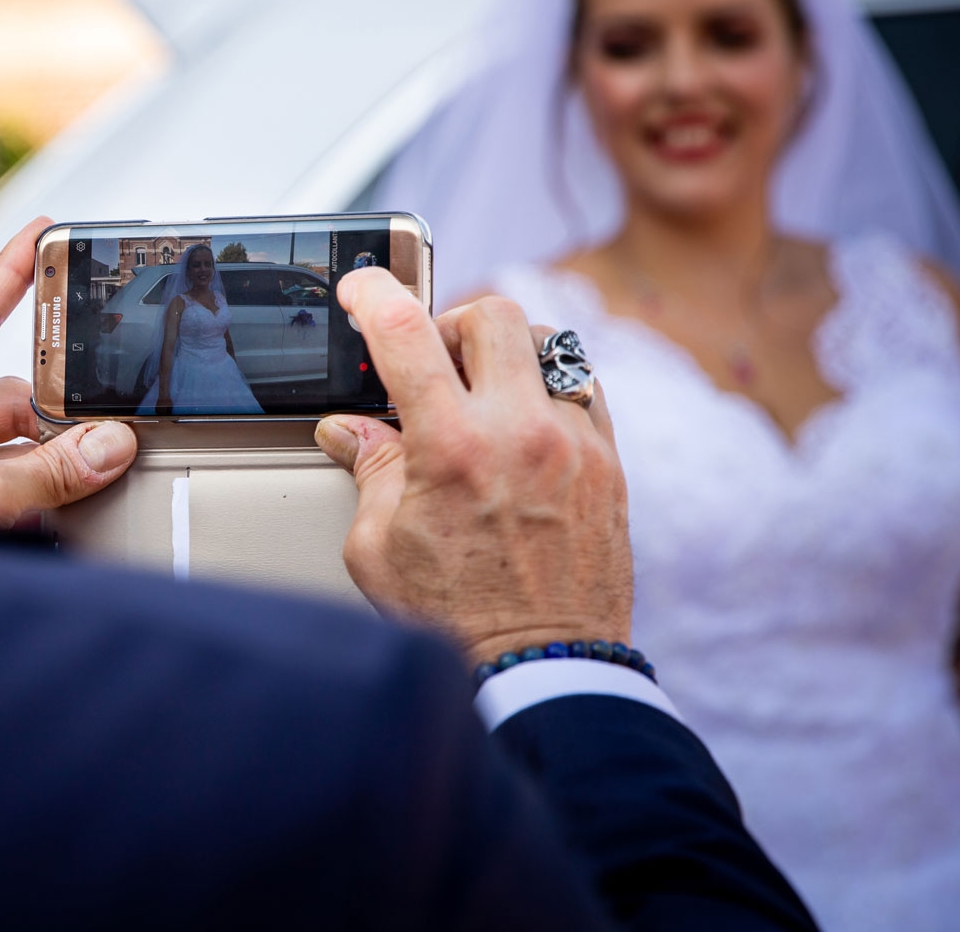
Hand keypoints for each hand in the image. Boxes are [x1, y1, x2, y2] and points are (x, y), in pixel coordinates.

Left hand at [0, 217, 138, 527]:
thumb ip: (49, 472)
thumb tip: (111, 445)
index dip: (8, 275)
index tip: (44, 233)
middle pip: (3, 387)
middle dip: (49, 407)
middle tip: (97, 412)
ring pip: (16, 432)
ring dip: (51, 453)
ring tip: (83, 468)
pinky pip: (13, 467)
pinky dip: (43, 477)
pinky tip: (69, 487)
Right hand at [313, 270, 630, 661]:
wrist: (543, 669)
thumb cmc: (458, 620)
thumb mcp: (379, 547)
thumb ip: (368, 471)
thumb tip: (348, 431)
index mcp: (453, 450)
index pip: (405, 332)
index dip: (373, 294)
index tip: (362, 288)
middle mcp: (522, 434)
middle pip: (491, 313)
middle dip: (450, 323)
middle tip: (430, 362)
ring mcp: (576, 445)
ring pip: (547, 344)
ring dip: (505, 355)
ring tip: (482, 396)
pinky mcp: (611, 466)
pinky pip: (584, 389)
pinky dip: (549, 391)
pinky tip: (525, 427)